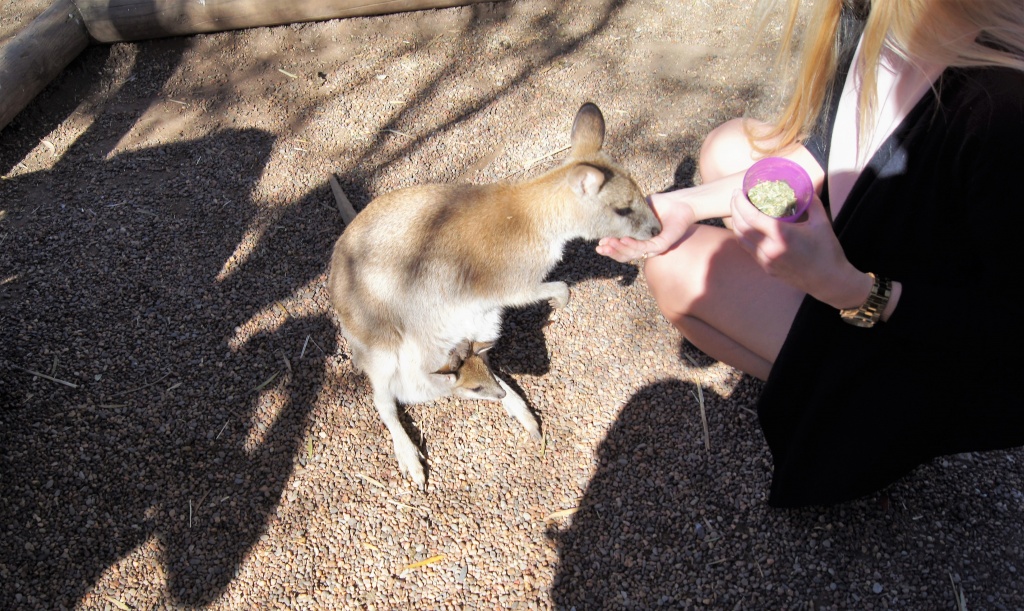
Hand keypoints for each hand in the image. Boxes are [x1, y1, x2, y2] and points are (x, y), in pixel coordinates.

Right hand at [596, 191, 697, 262]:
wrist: (680, 203)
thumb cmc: (660, 205)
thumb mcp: (638, 210)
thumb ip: (626, 215)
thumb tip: (608, 213)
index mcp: (639, 241)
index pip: (623, 250)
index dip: (610, 248)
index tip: (599, 243)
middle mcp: (646, 248)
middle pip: (625, 255)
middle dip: (611, 252)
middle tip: (600, 247)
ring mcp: (654, 248)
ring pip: (633, 253)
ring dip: (619, 248)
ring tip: (609, 242)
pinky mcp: (662, 245)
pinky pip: (645, 247)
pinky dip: (632, 244)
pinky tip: (623, 239)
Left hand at [729, 189, 866, 307]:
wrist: (829, 280)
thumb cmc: (827, 250)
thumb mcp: (821, 222)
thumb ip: (811, 202)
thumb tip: (803, 186)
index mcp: (781, 235)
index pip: (751, 216)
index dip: (740, 203)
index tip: (738, 191)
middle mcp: (769, 248)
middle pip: (741, 226)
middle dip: (735, 209)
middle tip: (735, 197)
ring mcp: (766, 260)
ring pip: (741, 239)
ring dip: (736, 223)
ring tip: (738, 210)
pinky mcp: (767, 268)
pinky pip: (749, 249)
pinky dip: (744, 235)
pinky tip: (747, 227)